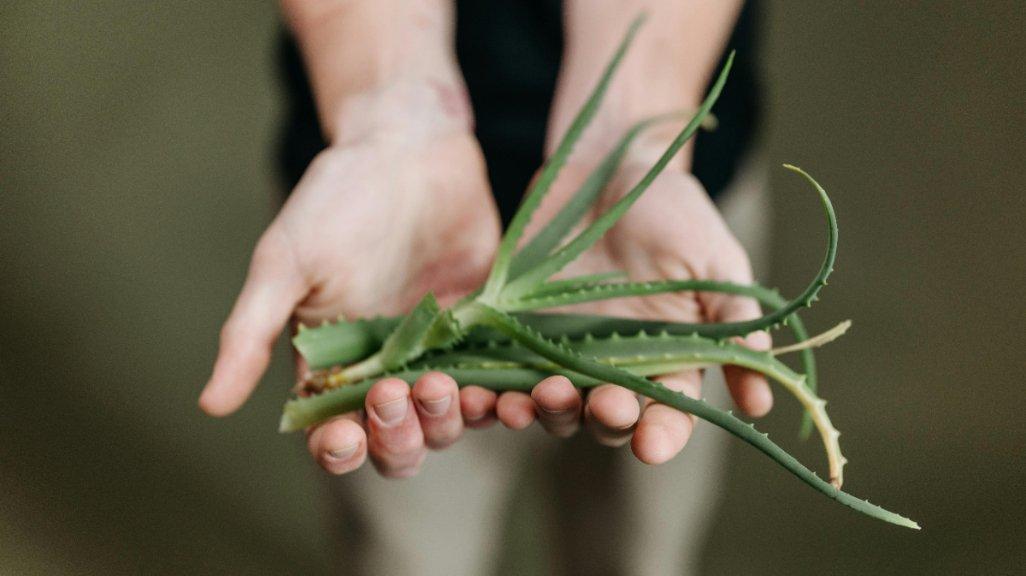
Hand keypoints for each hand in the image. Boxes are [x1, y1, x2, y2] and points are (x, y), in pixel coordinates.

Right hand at [199, 103, 501, 476]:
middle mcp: (388, 371)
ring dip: (451, 420)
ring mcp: (442, 354)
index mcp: (333, 366)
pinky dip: (509, 397)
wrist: (409, 146)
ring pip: (452, 421)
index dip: (341, 449)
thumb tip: (209, 404)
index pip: (335, 435)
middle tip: (399, 392)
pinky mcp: (489, 332)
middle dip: (399, 435)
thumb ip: (251, 333)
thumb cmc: (335, 199)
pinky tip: (516, 391)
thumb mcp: (285, 262)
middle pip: (399, 443)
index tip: (346, 434)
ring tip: (448, 387)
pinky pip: (503, 381)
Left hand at [493, 157, 772, 463]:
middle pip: (607, 418)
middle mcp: (613, 365)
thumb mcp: (713, 260)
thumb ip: (733, 322)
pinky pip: (500, 372)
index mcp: (668, 357)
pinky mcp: (516, 329)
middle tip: (602, 405)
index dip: (662, 435)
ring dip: (544, 412)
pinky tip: (480, 391)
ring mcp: (561, 350)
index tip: (652, 445)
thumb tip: (762, 401)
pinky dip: (490, 390)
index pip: (668, 413)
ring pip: (552, 405)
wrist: (607, 164)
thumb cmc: (671, 209)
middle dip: (604, 420)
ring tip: (536, 400)